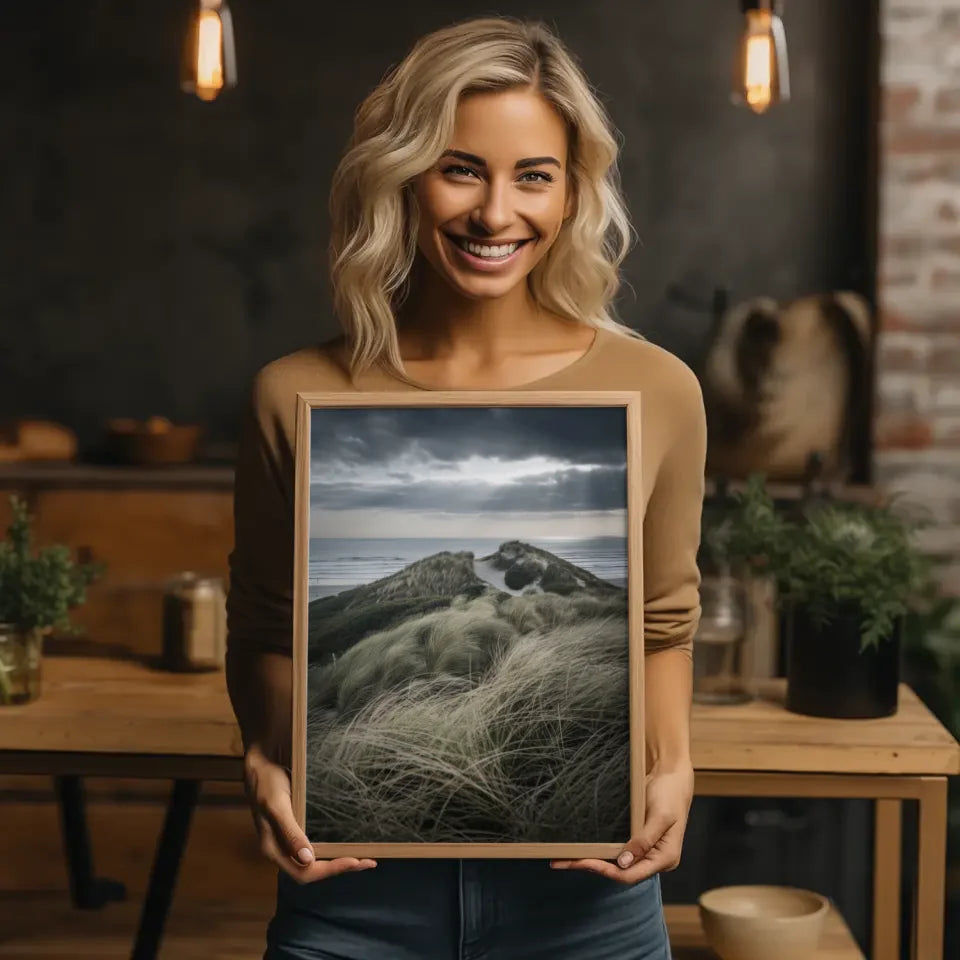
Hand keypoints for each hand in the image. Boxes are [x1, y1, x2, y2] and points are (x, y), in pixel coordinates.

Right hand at [243, 742, 376, 883]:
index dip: (330, 870)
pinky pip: (316, 845)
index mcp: (274, 849)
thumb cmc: (266, 782)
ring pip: (315, 860)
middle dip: (340, 867)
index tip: (354, 861)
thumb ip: (290, 833)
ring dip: (339, 860)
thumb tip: (308, 859)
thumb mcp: (277, 806)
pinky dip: (333, 848)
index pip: (304, 873)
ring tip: (364, 857)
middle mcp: (282, 849)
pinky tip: (347, 843)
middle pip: (312, 870)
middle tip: (369, 862)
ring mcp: (289, 840)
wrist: (261, 762)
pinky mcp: (296, 828)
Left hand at [550, 760, 693, 883]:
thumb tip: (624, 862)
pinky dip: (601, 850)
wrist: (672, 775)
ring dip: (594, 860)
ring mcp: (645, 850)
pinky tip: (584, 848)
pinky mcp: (637, 839)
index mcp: (665, 858)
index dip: (606, 871)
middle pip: (620, 872)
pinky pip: (617, 849)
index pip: (631, 875)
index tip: (584, 862)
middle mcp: (654, 859)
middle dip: (593, 867)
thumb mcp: (660, 816)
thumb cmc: (670, 794)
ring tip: (567, 858)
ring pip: (617, 863)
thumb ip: (644, 840)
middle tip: (564, 862)